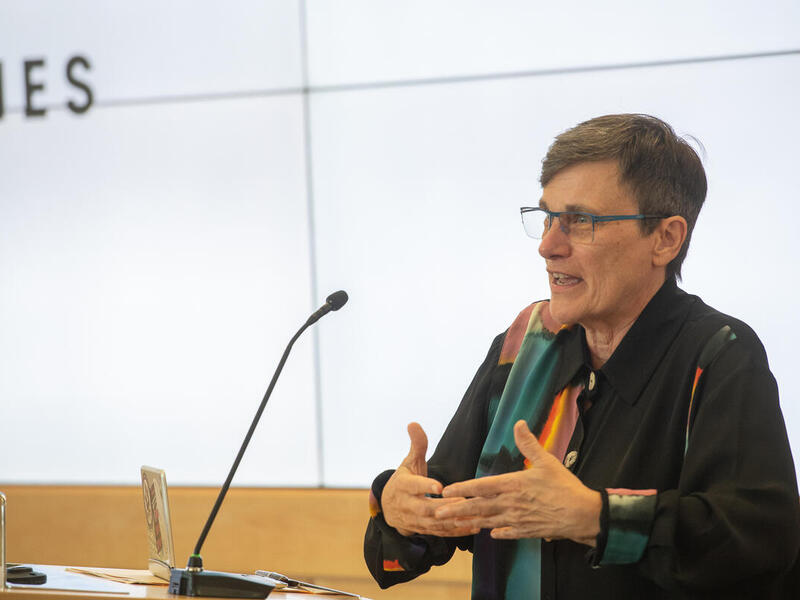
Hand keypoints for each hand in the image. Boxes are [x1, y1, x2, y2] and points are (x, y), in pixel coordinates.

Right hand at [381, 423, 478, 537]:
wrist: (389, 507)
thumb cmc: (405, 479)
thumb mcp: (409, 462)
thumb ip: (417, 445)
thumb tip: (414, 423)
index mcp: (402, 485)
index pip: (413, 486)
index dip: (425, 486)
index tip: (440, 486)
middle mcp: (406, 504)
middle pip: (425, 508)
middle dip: (444, 507)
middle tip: (463, 502)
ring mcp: (414, 520)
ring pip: (434, 523)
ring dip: (453, 522)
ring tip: (473, 516)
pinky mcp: (423, 530)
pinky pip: (440, 532)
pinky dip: (456, 531)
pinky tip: (473, 527)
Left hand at [436, 420, 600, 544]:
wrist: (583, 515)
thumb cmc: (565, 487)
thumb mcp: (547, 461)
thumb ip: (529, 443)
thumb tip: (518, 423)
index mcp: (513, 485)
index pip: (481, 486)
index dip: (462, 489)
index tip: (445, 491)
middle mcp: (511, 504)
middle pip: (479, 507)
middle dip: (456, 510)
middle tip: (436, 512)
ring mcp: (518, 520)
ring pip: (488, 521)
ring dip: (469, 522)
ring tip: (452, 525)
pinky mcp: (527, 531)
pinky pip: (507, 533)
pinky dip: (496, 533)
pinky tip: (488, 533)